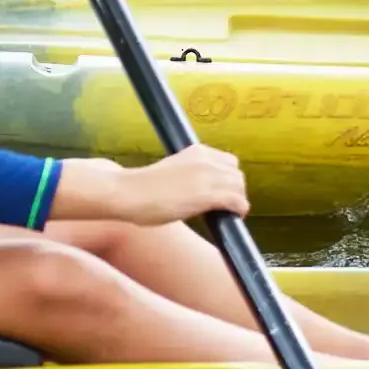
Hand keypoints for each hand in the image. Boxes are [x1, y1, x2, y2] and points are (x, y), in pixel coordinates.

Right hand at [60, 141, 250, 226]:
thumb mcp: (173, 172)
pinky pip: (236, 200)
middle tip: (226, 206)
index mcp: (197, 151)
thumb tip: (200, 190)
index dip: (228, 178)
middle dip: (235, 189)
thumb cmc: (143, 188)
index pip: (228, 161)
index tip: (223, 192)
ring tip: (229, 213)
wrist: (128, 193)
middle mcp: (206, 159)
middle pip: (236, 173)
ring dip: (238, 200)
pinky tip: (234, 217)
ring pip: (239, 186)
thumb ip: (190, 175)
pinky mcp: (206, 194)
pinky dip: (239, 209)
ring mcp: (207, 175)